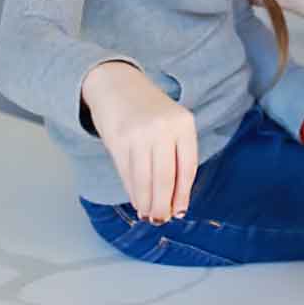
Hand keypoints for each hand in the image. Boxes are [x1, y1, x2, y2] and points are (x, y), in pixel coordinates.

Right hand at [81, 61, 197, 224]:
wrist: (116, 85)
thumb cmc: (148, 110)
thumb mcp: (171, 123)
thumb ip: (176, 154)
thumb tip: (176, 199)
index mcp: (184, 123)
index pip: (187, 167)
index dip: (183, 194)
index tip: (179, 212)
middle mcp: (163, 128)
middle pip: (166, 177)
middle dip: (163, 204)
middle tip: (161, 220)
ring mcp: (140, 134)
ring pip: (146, 179)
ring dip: (147, 202)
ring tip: (148, 215)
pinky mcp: (118, 140)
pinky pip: (128, 174)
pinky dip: (133, 191)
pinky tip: (136, 200)